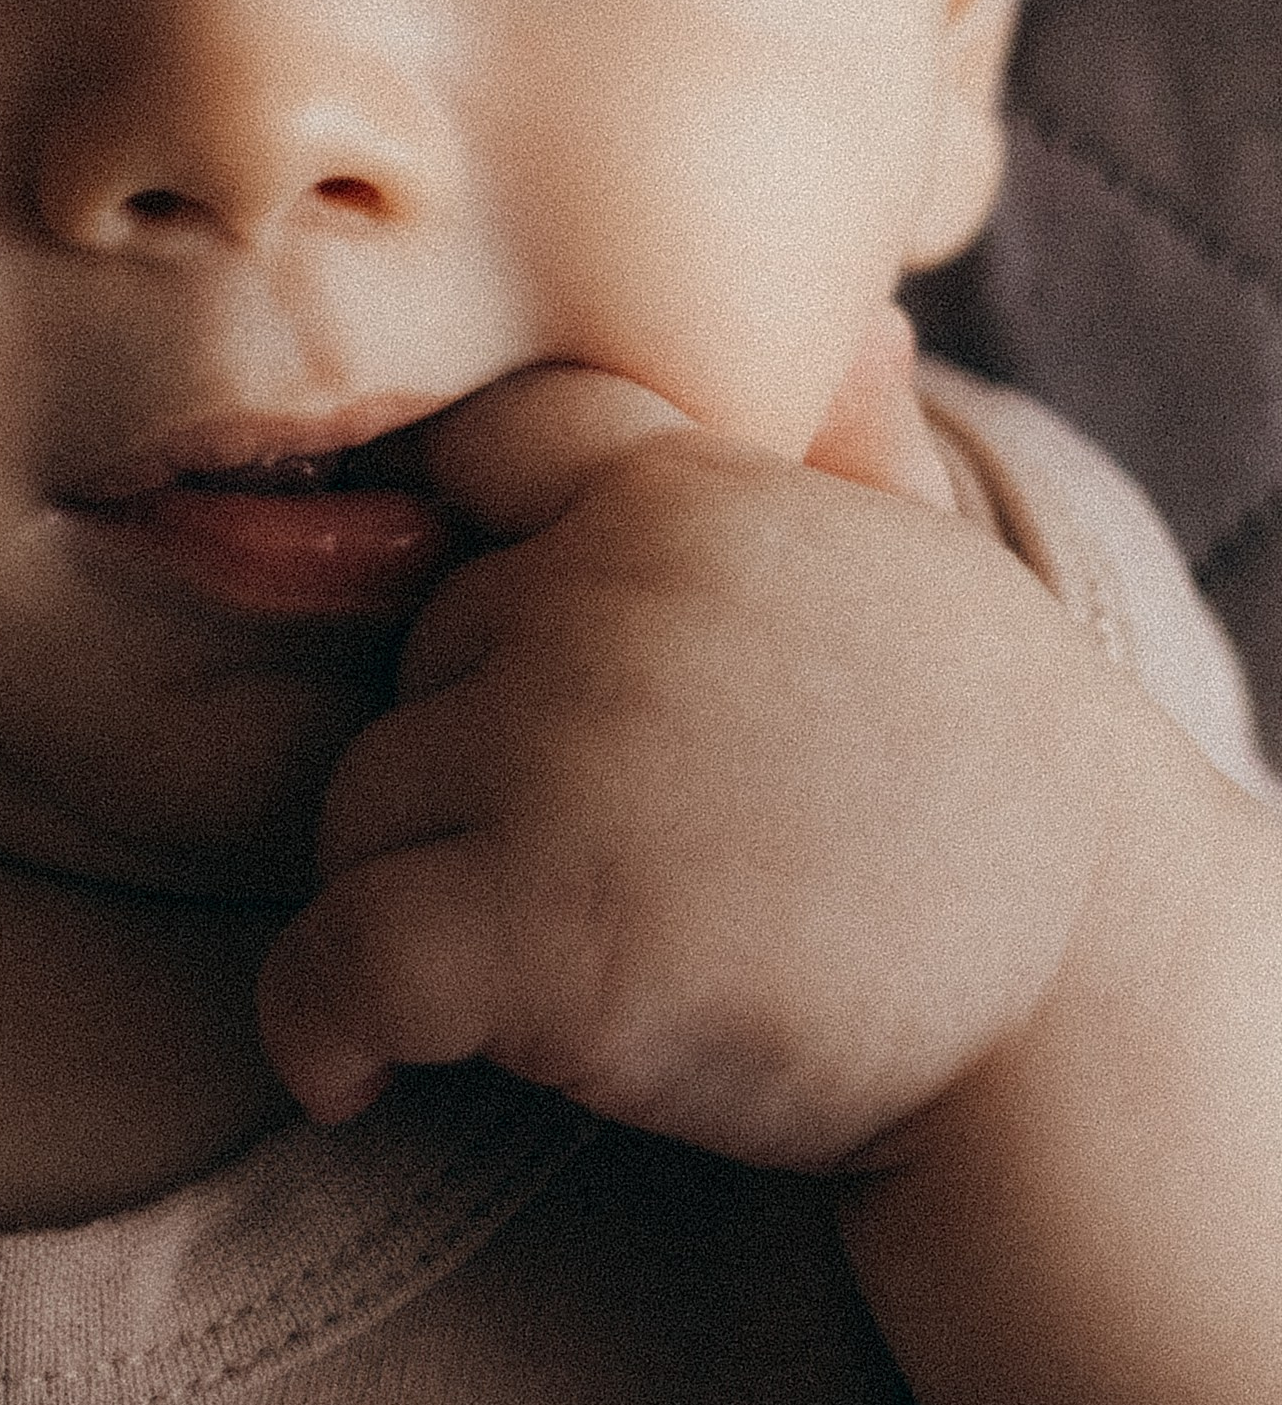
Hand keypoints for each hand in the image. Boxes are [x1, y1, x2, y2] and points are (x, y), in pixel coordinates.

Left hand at [256, 309, 1132, 1168]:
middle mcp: (600, 595)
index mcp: (688, 495)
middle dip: (473, 757)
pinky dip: (321, 1027)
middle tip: (591, 864)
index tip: (490, 662)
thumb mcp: (931, 580)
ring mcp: (555, 747)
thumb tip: (865, 326)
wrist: (1083, 1009)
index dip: (467, 539)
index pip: (487, 442)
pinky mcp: (530, 916)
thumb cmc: (1009, 804)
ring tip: (533, 968)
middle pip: (421, 652)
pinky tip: (353, 1077)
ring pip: (362, 804)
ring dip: (411, 895)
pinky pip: (333, 959)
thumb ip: (849, 455)